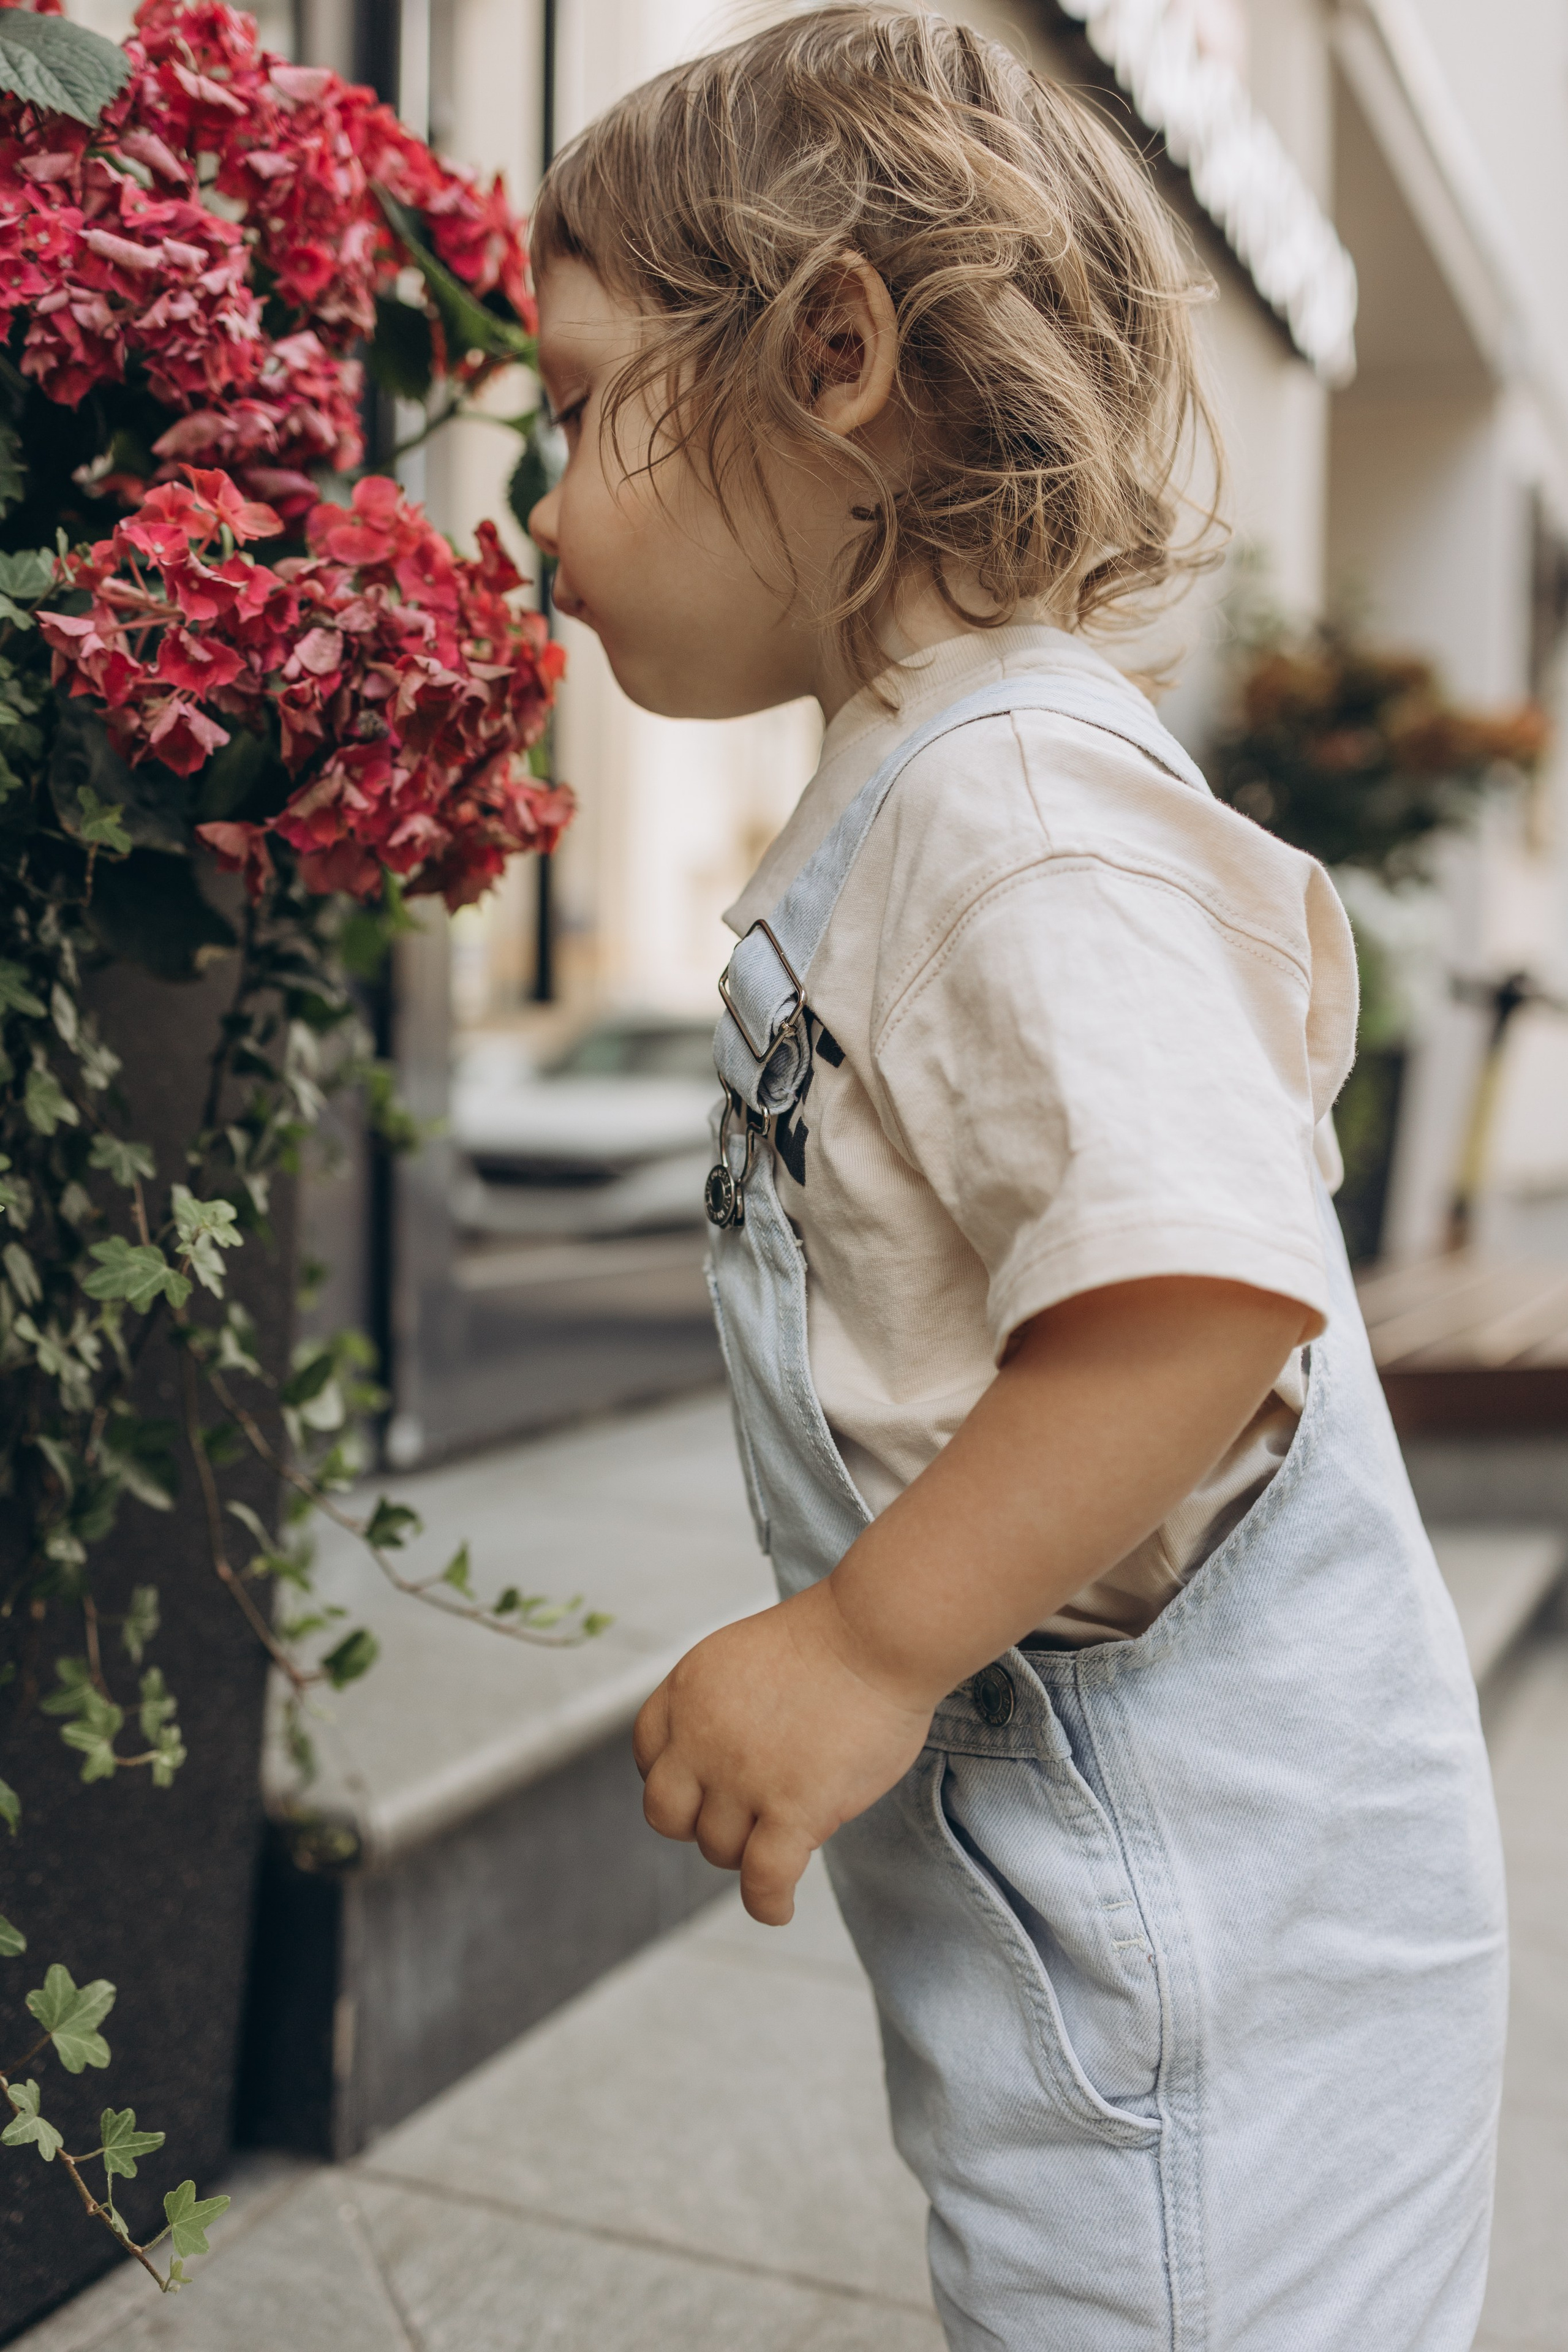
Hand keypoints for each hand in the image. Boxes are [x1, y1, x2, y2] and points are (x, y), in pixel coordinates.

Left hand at [632, 1578, 934, 1925]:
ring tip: (783, 1840)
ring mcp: (743, 1778)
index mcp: (687, 1690)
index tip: (701, 1786)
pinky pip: (762, 1880)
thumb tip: (721, 1765)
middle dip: (696, 1821)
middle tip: (739, 1816)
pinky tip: (778, 1909)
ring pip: (718, 1848)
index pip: (648, 1755)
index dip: (673, 1777)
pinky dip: (767, 1902)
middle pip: (667, 1812)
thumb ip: (721, 1707)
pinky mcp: (792, 1810)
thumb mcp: (743, 1657)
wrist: (878, 1633)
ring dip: (746, 1852)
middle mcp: (700, 1737)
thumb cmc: (834, 1637)